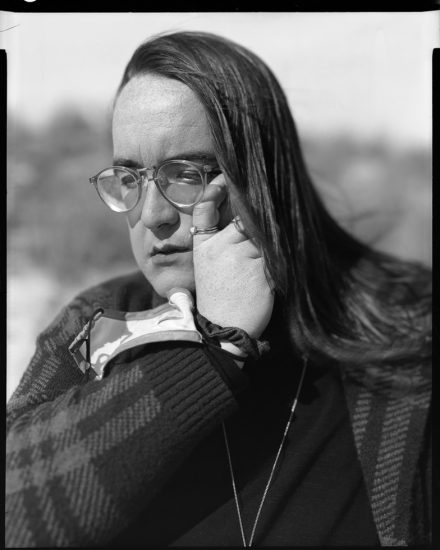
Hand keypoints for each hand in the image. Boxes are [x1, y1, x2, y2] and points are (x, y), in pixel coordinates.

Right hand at [192, 175, 273, 338]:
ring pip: (265, 232)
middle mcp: (222, 248)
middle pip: (246, 216)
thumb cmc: (217, 297)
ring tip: (279, 233)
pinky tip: (286, 253)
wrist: (223, 330)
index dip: (216, 189)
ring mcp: (243, 258)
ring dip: (275, 233)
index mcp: (205, 245)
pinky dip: (284, 251)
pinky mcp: (263, 271)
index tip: (225, 176)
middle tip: (270, 199)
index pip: (207, 208)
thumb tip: (233, 212)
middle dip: (258, 211)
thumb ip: (211, 234)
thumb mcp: (204, 264)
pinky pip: (278, 251)